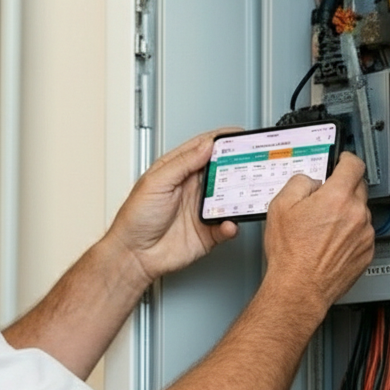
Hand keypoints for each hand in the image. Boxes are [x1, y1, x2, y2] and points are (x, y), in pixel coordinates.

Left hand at [105, 129, 240, 284]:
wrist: (134, 255)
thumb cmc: (135, 218)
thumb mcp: (156, 182)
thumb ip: (182, 163)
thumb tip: (206, 145)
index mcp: (178, 171)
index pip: (204, 149)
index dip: (222, 140)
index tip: (240, 135)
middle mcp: (192, 189)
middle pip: (223, 172)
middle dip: (240, 166)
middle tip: (255, 162)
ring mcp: (201, 210)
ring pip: (230, 199)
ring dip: (240, 196)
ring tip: (248, 193)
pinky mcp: (207, 233)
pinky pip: (227, 227)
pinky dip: (231, 225)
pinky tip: (229, 224)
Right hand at [263, 152, 374, 307]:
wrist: (299, 288)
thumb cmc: (290, 254)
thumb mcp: (280, 206)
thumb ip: (299, 183)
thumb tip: (311, 181)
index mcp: (337, 197)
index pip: (354, 165)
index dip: (346, 159)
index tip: (342, 161)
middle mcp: (356, 214)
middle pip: (359, 187)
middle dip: (343, 188)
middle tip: (324, 199)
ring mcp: (364, 234)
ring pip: (360, 212)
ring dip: (347, 213)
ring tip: (323, 229)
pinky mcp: (367, 252)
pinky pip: (362, 234)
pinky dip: (350, 234)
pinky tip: (330, 243)